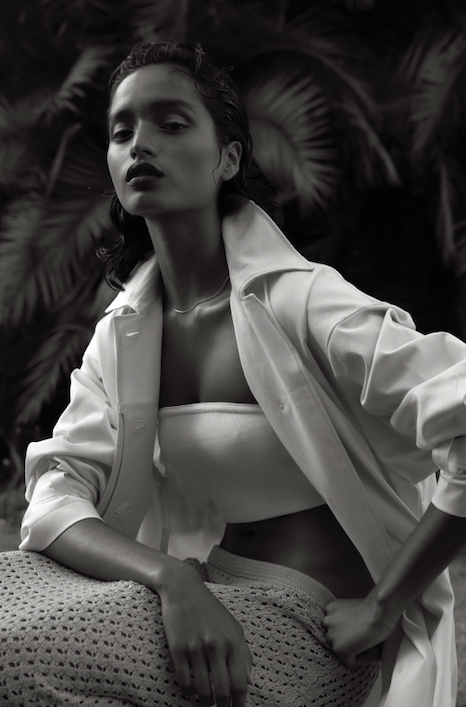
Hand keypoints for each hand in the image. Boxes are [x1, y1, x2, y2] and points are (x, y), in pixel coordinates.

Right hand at [158, 562, 252, 706]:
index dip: (240, 704)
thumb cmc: (211, 610)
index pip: (241, 683)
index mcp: (233, 641)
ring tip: (206, 704)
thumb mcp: (233, 627)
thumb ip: (244, 653)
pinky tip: (190, 690)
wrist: (184, 589)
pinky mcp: (177, 648)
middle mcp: (216, 646)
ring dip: (204, 704)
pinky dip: (188, 691)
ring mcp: (195, 648)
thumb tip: (250, 682)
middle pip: (222, 692)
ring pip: (202, 691)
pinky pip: (184, 681)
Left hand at [322, 593, 399, 668]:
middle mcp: (326, 621)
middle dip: (352, 641)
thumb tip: (351, 636)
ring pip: (344, 652)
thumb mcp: (353, 610)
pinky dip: (362, 658)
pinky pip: (351, 662)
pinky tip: (369, 647)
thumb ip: (346, 620)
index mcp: (330, 609)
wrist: (380, 611)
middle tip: (366, 636)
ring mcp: (331, 636)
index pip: (336, 628)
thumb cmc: (374, 609)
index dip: (351, 632)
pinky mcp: (339, 649)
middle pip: (338, 640)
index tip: (361, 630)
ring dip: (357, 649)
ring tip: (368, 640)